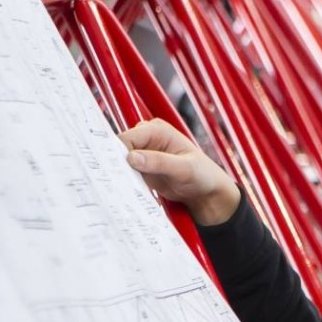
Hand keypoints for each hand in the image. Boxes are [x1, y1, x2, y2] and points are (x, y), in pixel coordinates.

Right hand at [118, 120, 241, 224]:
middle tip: (115, 181)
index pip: (128, 137)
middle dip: (116, 164)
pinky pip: (125, 173)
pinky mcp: (141, 169)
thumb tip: (132, 157)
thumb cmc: (202, 175)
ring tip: (119, 188)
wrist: (206, 192)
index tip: (114, 170)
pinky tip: (125, 191)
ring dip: (119, 174)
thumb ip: (159, 162)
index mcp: (157, 130)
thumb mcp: (184, 169)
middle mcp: (147, 138)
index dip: (117, 152)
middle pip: (119, 148)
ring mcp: (143, 154)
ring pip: (120, 162)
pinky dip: (124, 181)